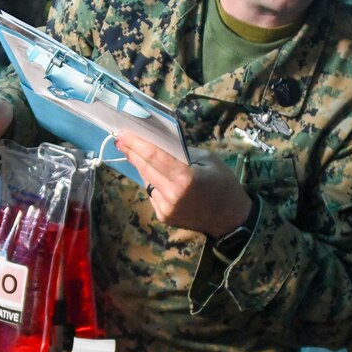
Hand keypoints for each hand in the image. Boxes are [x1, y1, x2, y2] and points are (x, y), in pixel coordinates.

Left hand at [116, 136, 253, 236]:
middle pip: (145, 168)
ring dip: (142, 166)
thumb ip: (182, 152)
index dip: (136, 144)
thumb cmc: (223, 184)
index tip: (123, 133)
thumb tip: (159, 143)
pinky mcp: (164, 216)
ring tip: (135, 152)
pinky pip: (152, 193)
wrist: (230, 218)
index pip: (154, 157)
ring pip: (147, 180)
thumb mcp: (208, 160)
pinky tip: (158, 176)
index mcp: (185, 178)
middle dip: (132, 152)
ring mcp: (166, 208)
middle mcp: (172, 194)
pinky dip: (153, 182)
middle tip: (121, 138)